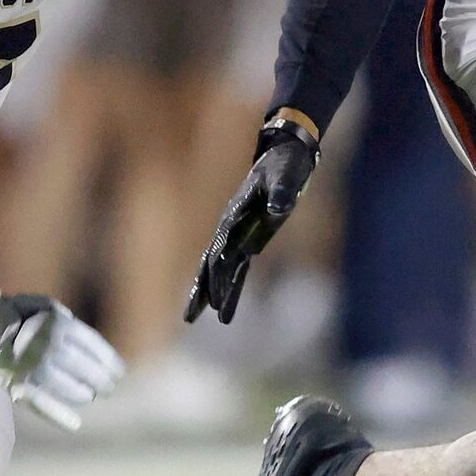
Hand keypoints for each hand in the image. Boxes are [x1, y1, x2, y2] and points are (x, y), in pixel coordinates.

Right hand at [0, 291, 124, 428]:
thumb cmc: (16, 312)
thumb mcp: (46, 306)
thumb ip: (69, 324)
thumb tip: (91, 347)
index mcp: (58, 325)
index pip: (93, 348)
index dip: (109, 362)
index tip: (119, 372)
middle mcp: (47, 346)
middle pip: (85, 369)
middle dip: (102, 380)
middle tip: (111, 387)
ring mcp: (30, 366)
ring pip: (66, 387)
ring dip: (83, 393)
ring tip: (92, 395)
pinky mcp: (15, 382)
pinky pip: (40, 402)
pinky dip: (58, 415)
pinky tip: (74, 424)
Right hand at [187, 117, 319, 323]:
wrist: (283, 156)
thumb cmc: (285, 165)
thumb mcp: (286, 176)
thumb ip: (281, 192)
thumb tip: (277, 208)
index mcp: (236, 212)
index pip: (222, 245)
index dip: (217, 267)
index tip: (212, 288)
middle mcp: (231, 227)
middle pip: (210, 263)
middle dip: (202, 289)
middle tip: (189, 315)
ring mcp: (238, 235)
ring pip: (218, 270)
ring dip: (209, 294)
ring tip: (193, 318)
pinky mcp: (249, 240)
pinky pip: (237, 270)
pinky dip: (231, 289)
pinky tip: (224, 311)